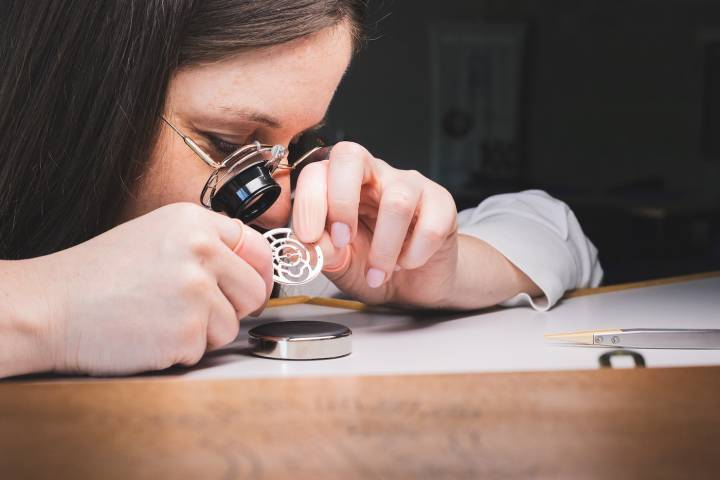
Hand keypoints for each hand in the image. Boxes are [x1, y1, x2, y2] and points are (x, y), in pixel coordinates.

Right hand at [38, 203, 272, 374]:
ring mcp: (196, 293)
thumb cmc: (98, 275)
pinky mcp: (186, 332)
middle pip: (254, 291)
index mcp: (195, 222)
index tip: (251, 287)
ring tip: (160, 318)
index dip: (258, 273)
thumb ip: (205, 245)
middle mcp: (202, 252)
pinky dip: (180, 349)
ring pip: (230, 326)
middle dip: (234, 307)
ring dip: (202, 331)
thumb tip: (250, 266)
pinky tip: (149, 333)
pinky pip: (203, 350)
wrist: (51, 306)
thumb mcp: (157, 235)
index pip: (258, 248)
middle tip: (198, 310)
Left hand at [292, 142, 460, 306]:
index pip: (318, 170)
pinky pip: (430, 224)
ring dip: (383, 248)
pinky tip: (406, 264)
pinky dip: (414, 254)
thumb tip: (306, 245)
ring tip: (378, 274)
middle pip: (351, 156)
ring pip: (396, 202)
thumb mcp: (338, 263)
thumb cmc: (372, 265)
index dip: (309, 202)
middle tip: (343, 241)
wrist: (414, 284)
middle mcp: (374, 175)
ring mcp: (410, 185)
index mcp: (340, 184)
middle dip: (341, 201)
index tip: (310, 239)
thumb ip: (320, 252)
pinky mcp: (442, 203)